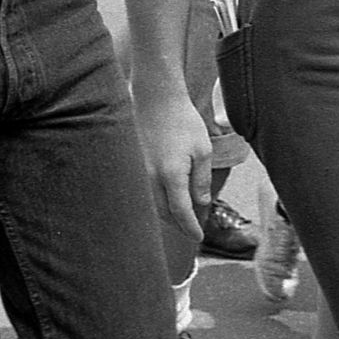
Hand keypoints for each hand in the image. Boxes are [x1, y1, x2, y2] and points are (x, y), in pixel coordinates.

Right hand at [135, 89, 211, 240]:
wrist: (156, 100)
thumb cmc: (182, 121)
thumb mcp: (202, 150)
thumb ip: (201, 180)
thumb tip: (201, 203)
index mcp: (171, 175)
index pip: (180, 212)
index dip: (190, 227)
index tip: (198, 238)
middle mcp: (151, 178)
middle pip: (164, 213)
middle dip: (179, 224)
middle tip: (193, 230)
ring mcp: (140, 173)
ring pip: (153, 204)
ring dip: (168, 214)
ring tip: (183, 216)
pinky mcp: (135, 166)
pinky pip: (147, 192)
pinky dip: (159, 200)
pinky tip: (169, 198)